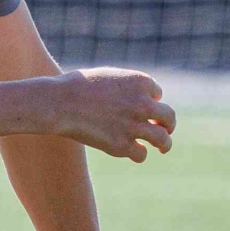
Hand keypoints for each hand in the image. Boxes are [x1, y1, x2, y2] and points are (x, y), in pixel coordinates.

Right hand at [49, 68, 177, 160]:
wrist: (61, 102)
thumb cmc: (78, 87)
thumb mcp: (108, 76)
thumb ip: (125, 86)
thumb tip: (133, 98)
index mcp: (140, 82)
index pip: (157, 94)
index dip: (150, 100)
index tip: (141, 107)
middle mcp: (142, 103)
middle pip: (168, 116)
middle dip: (168, 123)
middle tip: (166, 129)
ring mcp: (134, 125)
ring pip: (162, 139)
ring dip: (165, 144)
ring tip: (163, 148)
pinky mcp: (121, 145)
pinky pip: (141, 154)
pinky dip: (139, 154)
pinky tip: (134, 152)